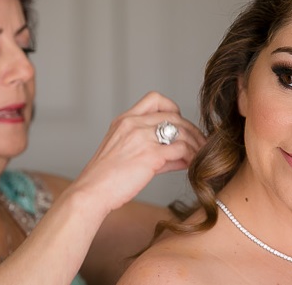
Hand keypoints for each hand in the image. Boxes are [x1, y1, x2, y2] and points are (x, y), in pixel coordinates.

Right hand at [67, 92, 205, 214]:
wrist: (91, 192)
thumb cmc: (105, 178)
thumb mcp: (124, 154)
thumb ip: (153, 150)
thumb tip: (180, 155)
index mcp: (124, 120)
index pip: (154, 99)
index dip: (172, 108)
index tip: (179, 124)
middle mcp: (133, 124)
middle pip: (174, 116)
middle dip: (191, 130)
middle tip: (200, 143)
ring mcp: (142, 138)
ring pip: (181, 130)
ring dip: (195, 143)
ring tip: (200, 155)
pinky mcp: (150, 155)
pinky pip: (181, 149)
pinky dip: (191, 156)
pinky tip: (193, 165)